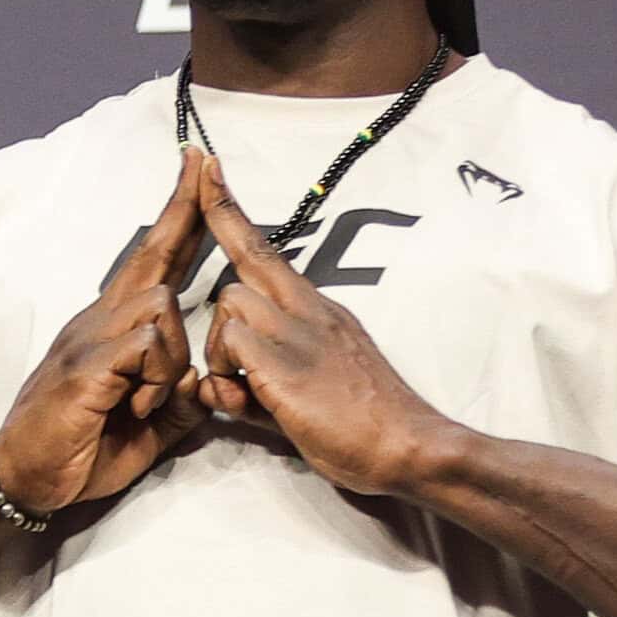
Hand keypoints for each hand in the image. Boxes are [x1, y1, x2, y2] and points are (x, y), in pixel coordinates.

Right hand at [0, 146, 216, 516]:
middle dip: (184, 210)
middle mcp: (99, 321)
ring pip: (160, 307)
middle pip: (153, 256)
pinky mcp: (86, 366)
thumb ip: (179, 398)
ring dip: (173, 354)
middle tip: (204, 163)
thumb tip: (206, 381)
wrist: (26, 478)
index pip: (153, 262)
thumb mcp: (149, 425)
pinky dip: (155, 378)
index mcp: (113, 328)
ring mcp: (89, 339)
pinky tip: (138, 406)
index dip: (179, 220)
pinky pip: (145, 346)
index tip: (197, 174)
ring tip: (151, 399)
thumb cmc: (82, 450)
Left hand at [188, 172, 466, 495]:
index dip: (230, 211)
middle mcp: (308, 310)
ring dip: (222, 349)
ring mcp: (299, 333)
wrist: (409, 446)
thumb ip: (254, 386)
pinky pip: (232, 343)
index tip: (208, 169)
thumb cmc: (364, 426)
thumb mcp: (302, 396)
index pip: (265, 248)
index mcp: (316, 311)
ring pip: (230, 303)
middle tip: (233, 361)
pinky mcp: (286, 364)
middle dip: (221, 319)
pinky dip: (226, 374)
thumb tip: (219, 389)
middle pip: (240, 270)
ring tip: (248, 392)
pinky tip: (248, 402)